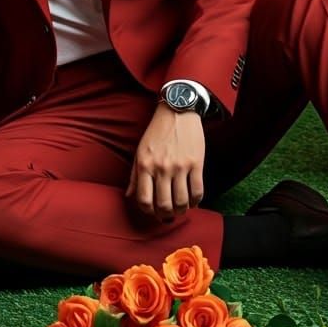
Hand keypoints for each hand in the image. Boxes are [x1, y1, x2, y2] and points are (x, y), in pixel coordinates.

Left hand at [126, 103, 205, 220]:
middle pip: (164, 205)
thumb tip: (129, 196)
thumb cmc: (156, 132)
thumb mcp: (140, 151)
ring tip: (181, 208)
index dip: (148, 212)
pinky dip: (196, 201)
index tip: (153, 211)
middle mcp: (161, 167)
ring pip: (182, 201)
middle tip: (168, 214)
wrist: (177, 112)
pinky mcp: (196, 163)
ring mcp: (180, 166)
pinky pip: (198, 191)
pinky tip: (193, 201)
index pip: (144, 200)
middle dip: (166, 214)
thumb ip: (134, 176)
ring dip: (181, 210)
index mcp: (144, 165)